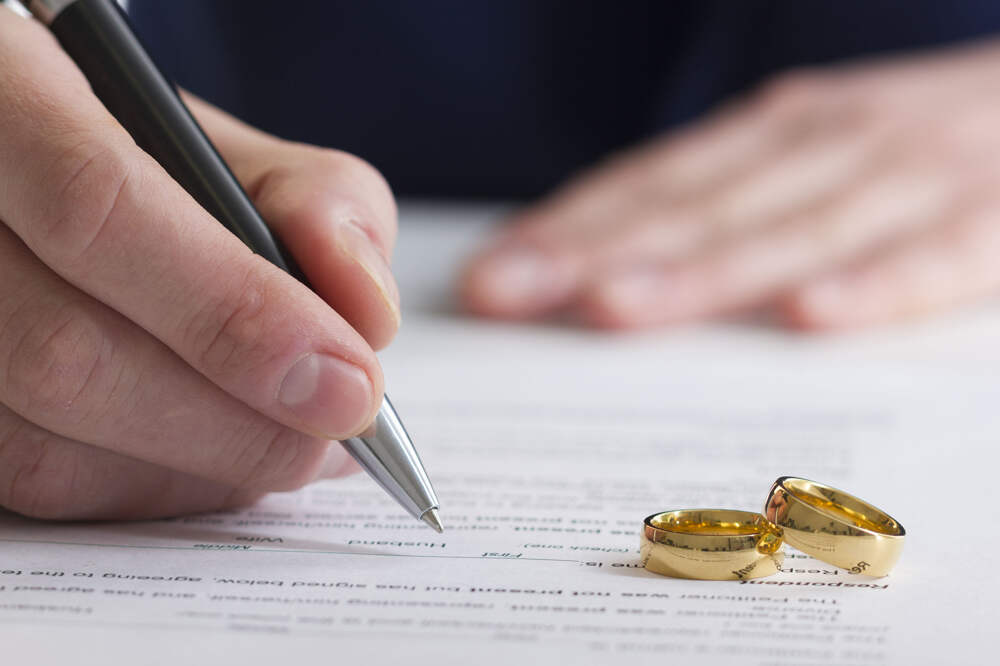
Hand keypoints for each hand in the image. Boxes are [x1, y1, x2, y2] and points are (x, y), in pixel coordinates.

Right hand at [0, 8, 399, 518]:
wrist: (36, 178)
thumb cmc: (139, 160)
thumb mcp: (231, 148)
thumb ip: (316, 206)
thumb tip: (368, 319)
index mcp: (3, 95)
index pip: (99, 209)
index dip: (235, 312)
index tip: (349, 380)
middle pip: (63, 354)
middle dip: (235, 423)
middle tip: (339, 430)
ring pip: (41, 447)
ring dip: (200, 469)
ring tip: (295, 442)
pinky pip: (36, 481)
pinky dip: (152, 488)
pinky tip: (220, 456)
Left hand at [461, 38, 999, 329]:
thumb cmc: (907, 146)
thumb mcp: (805, 155)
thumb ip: (722, 205)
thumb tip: (608, 263)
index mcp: (773, 136)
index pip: (651, 185)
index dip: (567, 228)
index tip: (491, 276)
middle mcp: (826, 144)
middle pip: (696, 208)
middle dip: (593, 251)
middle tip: (505, 294)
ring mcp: (910, 175)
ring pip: (792, 228)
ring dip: (702, 269)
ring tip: (615, 306)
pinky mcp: (994, 217)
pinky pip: (933, 255)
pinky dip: (875, 284)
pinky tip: (810, 318)